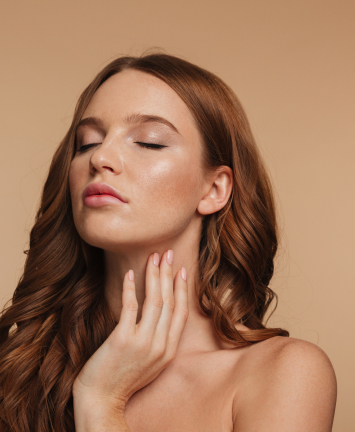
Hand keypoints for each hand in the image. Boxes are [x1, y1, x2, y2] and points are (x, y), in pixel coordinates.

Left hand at [72, 250, 187, 413]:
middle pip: (168, 301)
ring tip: (153, 257)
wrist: (102, 399)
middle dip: (169, 274)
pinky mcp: (123, 339)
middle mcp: (160, 345)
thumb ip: (159, 339)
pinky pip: (130, 306)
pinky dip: (130, 288)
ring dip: (154, 275)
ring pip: (154, 301)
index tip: (182, 270)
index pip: (181, 312)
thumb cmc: (123, 378)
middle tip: (169, 253)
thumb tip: (159, 314)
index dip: (182, 289)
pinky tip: (130, 274)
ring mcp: (142, 342)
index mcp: (169, 350)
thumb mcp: (151, 362)